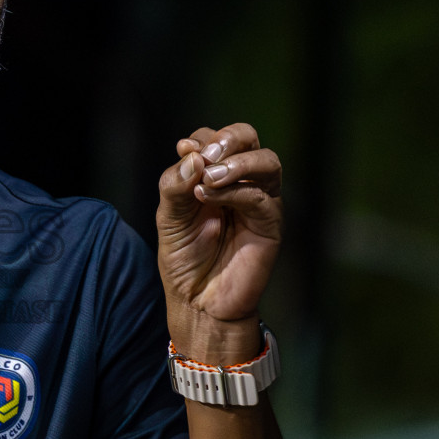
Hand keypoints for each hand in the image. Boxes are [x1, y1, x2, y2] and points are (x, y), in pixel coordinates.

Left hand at [155, 124, 281, 359]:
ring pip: (267, 161)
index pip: (215, 139)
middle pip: (249, 138)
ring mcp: (258, 201)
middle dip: (228, 138)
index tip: (183, 149)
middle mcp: (240, 182)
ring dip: (236, 161)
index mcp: (214, 176)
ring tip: (209, 177)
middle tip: (206, 155)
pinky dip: (235, 190)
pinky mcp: (269, 223)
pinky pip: (262, 196)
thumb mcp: (169, 217)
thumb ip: (174, 185)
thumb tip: (192, 155)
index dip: (201, 139)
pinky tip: (208, 197)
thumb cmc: (184, 257)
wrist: (197, 300)